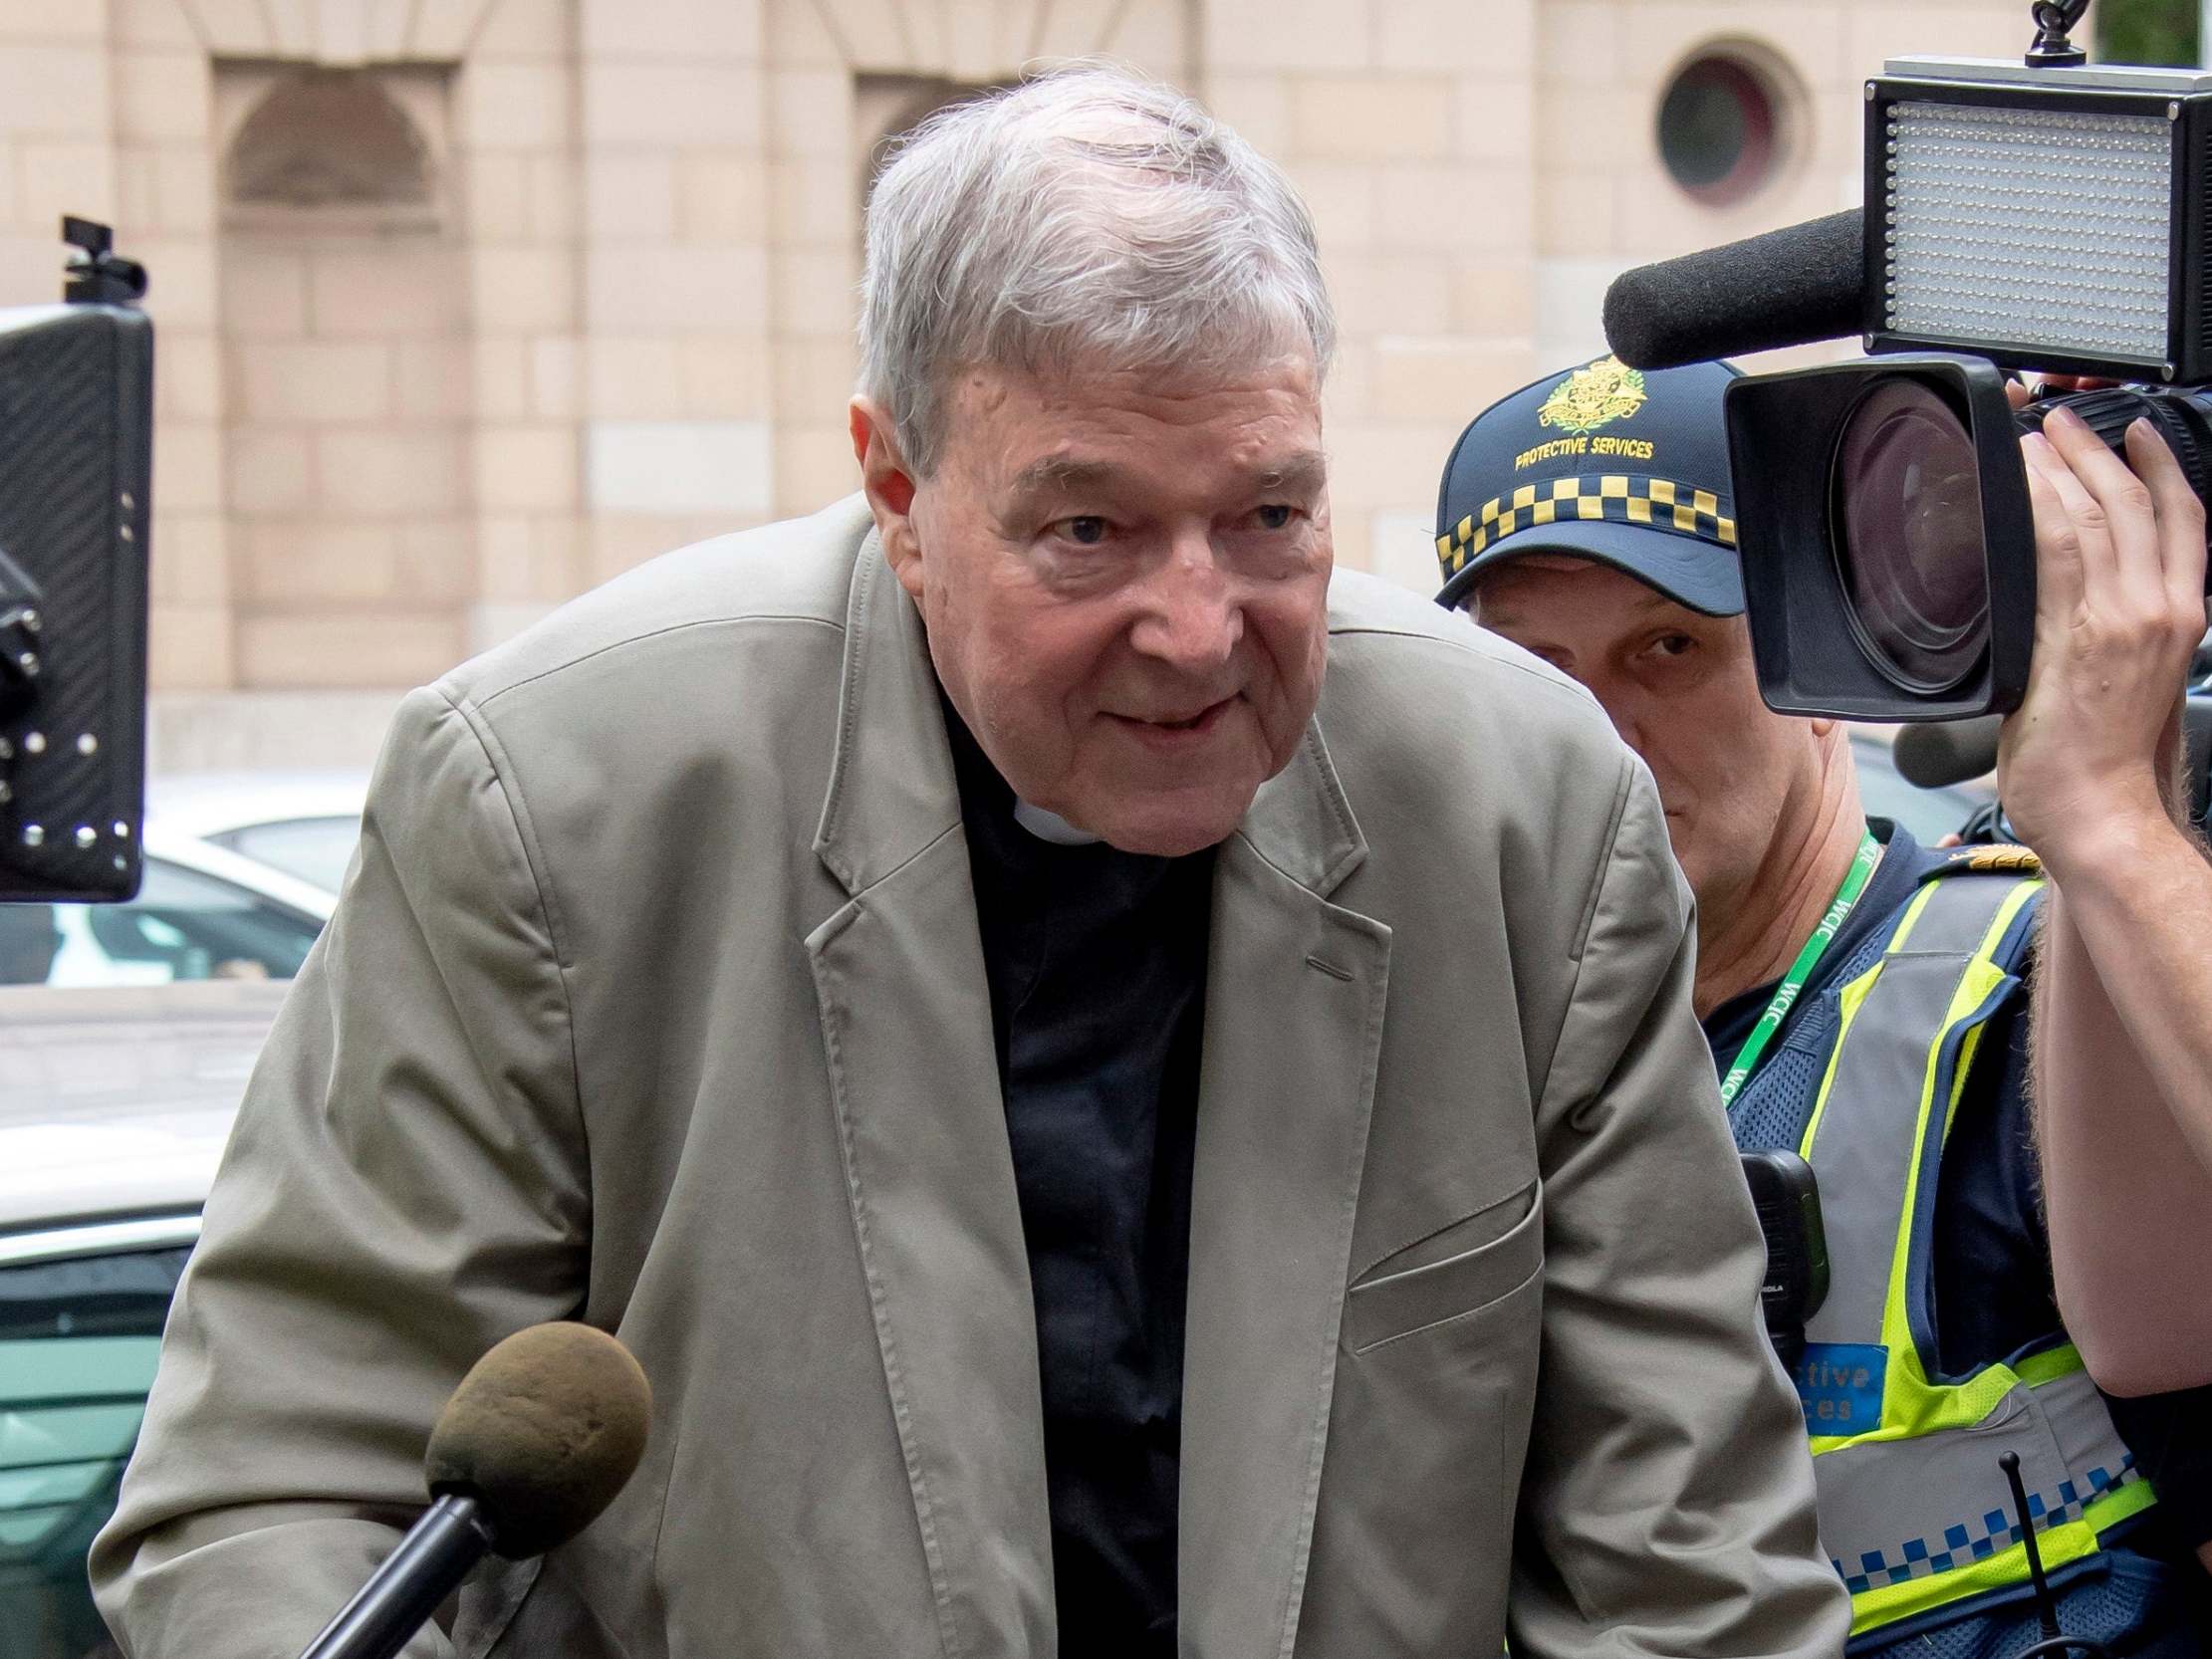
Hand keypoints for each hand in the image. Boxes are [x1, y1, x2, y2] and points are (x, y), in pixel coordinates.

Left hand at [1995, 402, 2205, 872]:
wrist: (2104, 812)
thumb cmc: (2110, 758)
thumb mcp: (2135, 675)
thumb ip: (2119, 627)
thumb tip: (2077, 596)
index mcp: (2181, 615)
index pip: (2182, 518)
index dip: (2159, 466)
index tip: (2136, 433)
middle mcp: (2159, 609)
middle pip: (2136, 503)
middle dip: (2099, 450)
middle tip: (2063, 420)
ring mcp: (2119, 620)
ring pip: (2096, 517)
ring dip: (2062, 468)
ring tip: (2035, 437)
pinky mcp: (2072, 638)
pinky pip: (2054, 555)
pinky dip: (2035, 509)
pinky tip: (2017, 485)